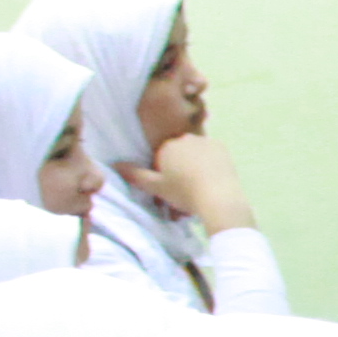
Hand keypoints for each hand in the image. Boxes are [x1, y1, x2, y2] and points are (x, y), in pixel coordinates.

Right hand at [131, 132, 255, 234]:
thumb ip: (135, 175)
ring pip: (195, 154)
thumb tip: (115, 164)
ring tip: (200, 188)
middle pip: (179, 154)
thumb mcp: (156, 187)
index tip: (170, 189)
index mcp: (168, 146)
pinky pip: (211, 155)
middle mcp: (186, 138)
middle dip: (179, 169)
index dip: (164, 174)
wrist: (219, 198)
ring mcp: (206, 141)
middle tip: (185, 191)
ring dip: (194, 167)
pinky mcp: (222, 148)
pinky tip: (212, 180)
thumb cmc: (183, 193)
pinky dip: (210, 165)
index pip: (161, 157)